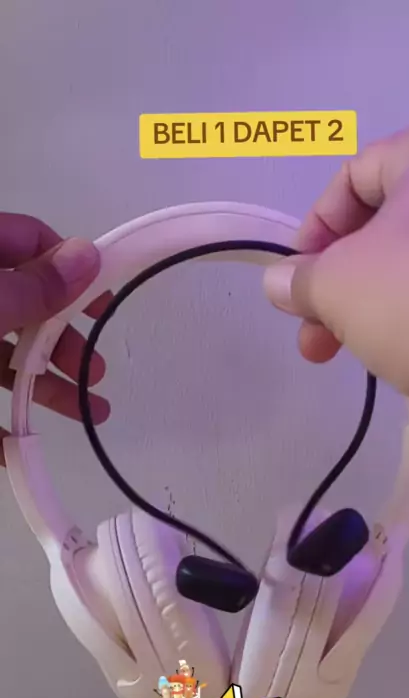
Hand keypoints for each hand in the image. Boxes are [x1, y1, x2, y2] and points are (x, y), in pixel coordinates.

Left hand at [0, 213, 110, 464]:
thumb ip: (30, 288)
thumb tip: (87, 254)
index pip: (27, 240)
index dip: (69, 266)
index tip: (102, 305)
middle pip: (22, 306)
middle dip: (63, 342)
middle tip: (97, 372)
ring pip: (0, 358)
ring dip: (42, 387)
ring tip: (87, 413)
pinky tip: (17, 449)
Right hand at [264, 111, 408, 412]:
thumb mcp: (340, 288)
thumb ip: (301, 281)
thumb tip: (281, 283)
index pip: (354, 177)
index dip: (312, 233)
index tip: (297, 286)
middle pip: (390, 225)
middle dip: (342, 287)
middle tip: (318, 341)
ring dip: (381, 307)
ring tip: (369, 356)